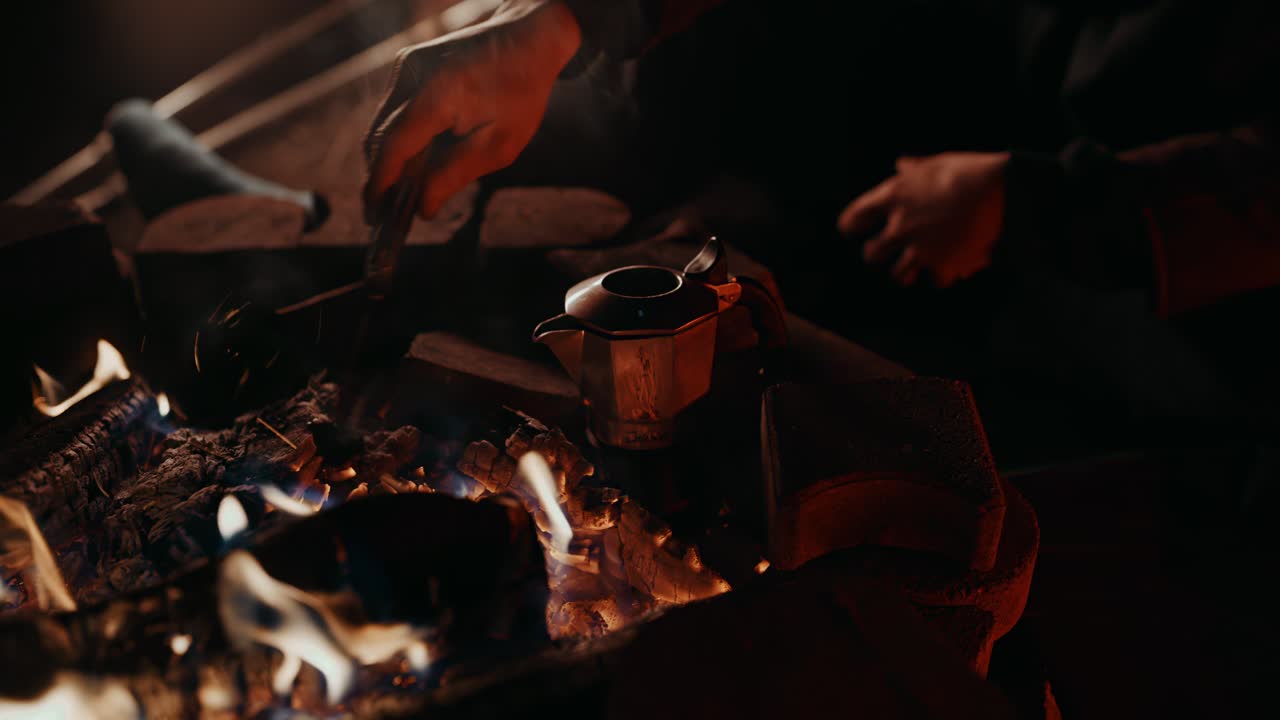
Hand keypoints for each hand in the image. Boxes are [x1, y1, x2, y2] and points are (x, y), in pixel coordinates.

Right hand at [363, 0, 581, 219]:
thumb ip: (456, 175)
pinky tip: (413, 165)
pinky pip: (393, 111)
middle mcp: (413, 75)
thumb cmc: (521, 90)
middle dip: (380, 178)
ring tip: (398, 197)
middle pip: (380, 137)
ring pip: (382, 125)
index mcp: (439, 95)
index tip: (375, 214)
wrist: (526, 36)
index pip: (394, 145)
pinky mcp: (407, 65)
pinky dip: (399, 140)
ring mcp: (406, 66)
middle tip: (384, 217)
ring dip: (389, 161)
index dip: (381, 183)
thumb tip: (424, 208)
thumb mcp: (500, 144)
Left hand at [837, 152, 1008, 287]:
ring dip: (907, 271)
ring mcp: (920, 249)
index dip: (851, 225)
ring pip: (899, 275)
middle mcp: (901, 227)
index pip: (854, 218)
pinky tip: (951, 267)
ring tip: (914, 268)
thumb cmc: (971, 171)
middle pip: (872, 254)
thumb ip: (915, 170)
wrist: (1004, 192)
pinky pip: (936, 280)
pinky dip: (944, 275)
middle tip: (883, 250)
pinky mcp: (944, 266)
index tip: (852, 229)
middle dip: (878, 253)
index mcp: (894, 196)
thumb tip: (901, 165)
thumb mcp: (937, 164)